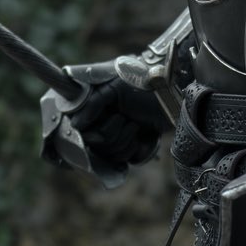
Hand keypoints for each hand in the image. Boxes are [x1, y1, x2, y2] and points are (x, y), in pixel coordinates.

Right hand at [40, 59, 166, 181]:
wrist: (170, 96)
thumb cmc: (142, 86)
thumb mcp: (114, 89)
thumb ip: (92, 104)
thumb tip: (75, 125)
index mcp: (95, 109)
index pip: (80, 130)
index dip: (90, 130)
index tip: (103, 120)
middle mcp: (102, 124)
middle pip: (96, 144)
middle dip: (112, 132)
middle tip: (124, 117)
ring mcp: (117, 138)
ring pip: (109, 153)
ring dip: (125, 139)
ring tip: (135, 125)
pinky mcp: (131, 148)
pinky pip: (124, 159)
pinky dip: (134, 148)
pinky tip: (140, 136)